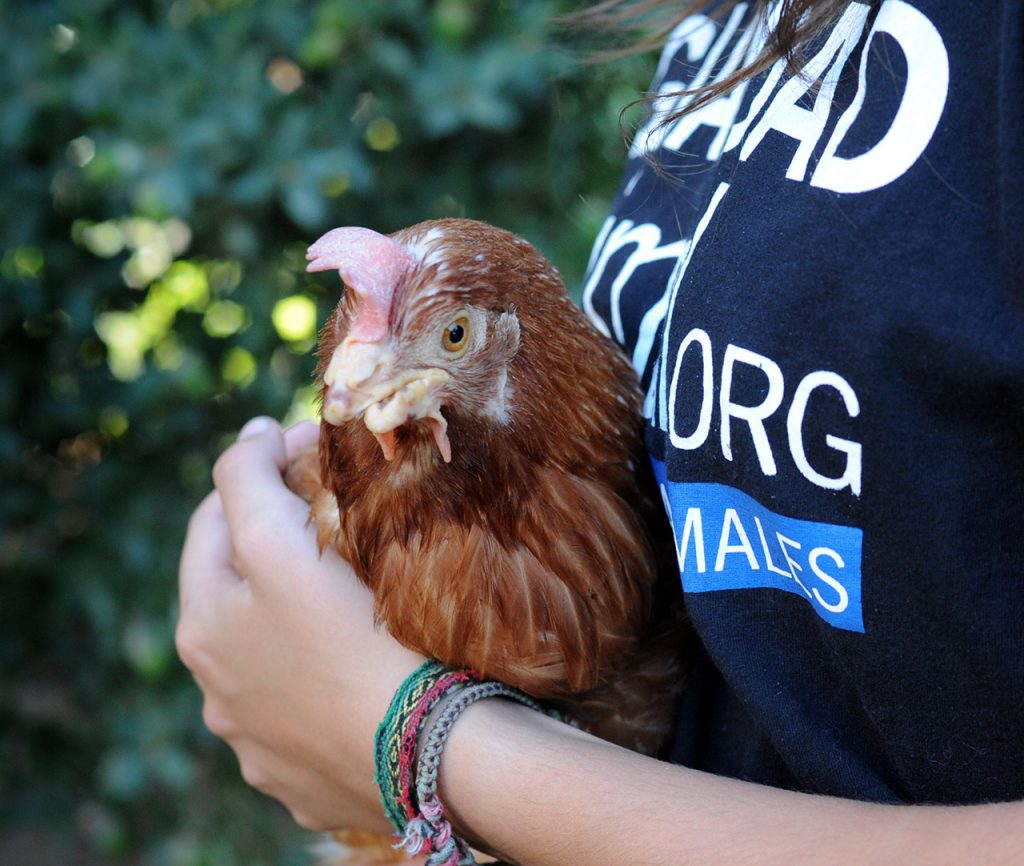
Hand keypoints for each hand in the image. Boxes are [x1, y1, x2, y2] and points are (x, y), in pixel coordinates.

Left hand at [176, 417, 423, 830]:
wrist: (432, 758)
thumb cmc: (357, 643)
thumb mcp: (281, 548)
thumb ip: (248, 480)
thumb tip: (251, 433)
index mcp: (203, 627)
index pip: (215, 518)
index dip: (261, 468)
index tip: (314, 442)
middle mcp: (217, 689)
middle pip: (240, 586)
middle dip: (276, 535)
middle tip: (333, 501)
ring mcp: (259, 738)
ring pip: (274, 647)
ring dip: (296, 608)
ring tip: (350, 585)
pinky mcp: (303, 772)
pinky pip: (306, 704)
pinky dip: (321, 672)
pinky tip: (360, 662)